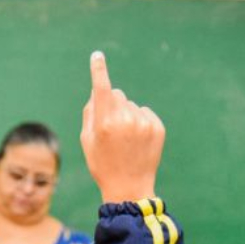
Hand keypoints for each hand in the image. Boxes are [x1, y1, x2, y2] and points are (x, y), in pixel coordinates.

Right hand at [79, 52, 164, 204]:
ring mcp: (144, 123)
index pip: (101, 88)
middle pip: (117, 94)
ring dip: (127, 115)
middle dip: (112, 104)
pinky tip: (138, 140)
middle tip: (110, 129)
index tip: (97, 56)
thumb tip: (97, 92)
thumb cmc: (103, 165)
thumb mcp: (87, 141)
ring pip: (131, 105)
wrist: (130, 187)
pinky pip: (145, 113)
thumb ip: (90, 113)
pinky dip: (140, 122)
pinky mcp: (158, 127)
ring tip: (126, 139)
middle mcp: (125, 120)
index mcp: (105, 123)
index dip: (98, 71)